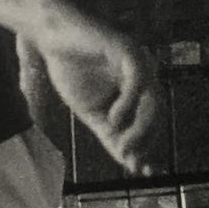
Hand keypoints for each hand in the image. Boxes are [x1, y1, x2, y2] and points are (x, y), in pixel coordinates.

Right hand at [34, 0, 161, 175]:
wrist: (51, 36)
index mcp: (136, 86)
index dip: (149, 145)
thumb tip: (129, 162)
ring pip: (153, 98)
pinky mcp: (125, 48)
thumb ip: (109, 133)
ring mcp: (137, 59)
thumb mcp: (90, 110)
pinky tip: (113, 119)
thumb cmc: (70, 67)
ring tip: (122, 144)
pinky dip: (128, 103)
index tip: (143, 170)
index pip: (152, 120)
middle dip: (146, 140)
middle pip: (158, 112)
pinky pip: (137, 80)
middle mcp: (142, 73)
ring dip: (141, 127)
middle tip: (130, 160)